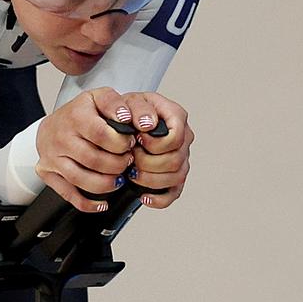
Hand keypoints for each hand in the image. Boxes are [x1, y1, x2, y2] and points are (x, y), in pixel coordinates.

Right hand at [33, 87, 136, 213]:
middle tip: (127, 161)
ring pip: (82, 180)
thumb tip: (129, 119)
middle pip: (94, 160)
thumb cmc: (80, 114)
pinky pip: (68, 194)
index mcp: (75, 117)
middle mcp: (60, 138)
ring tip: (118, 178)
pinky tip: (103, 203)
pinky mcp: (48, 174)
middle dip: (118, 164)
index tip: (130, 144)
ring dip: (107, 183)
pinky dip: (88, 203)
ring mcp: (52, 159)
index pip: (102, 135)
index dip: (121, 143)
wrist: (52, 125)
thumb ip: (117, 103)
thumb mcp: (99, 97)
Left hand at [119, 91, 193, 208]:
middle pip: (175, 160)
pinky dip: (159, 198)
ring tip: (131, 174)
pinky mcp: (174, 176)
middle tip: (130, 159)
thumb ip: (138, 109)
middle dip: (148, 163)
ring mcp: (181, 158)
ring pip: (176, 177)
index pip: (175, 137)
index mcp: (175, 116)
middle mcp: (183, 137)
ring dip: (150, 180)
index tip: (137, 140)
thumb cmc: (126, 112)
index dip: (154, 143)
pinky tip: (143, 196)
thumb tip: (147, 123)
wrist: (119, 123)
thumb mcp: (128, 102)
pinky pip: (174, 193)